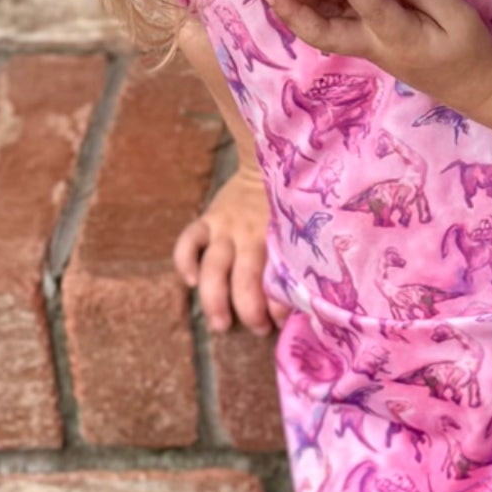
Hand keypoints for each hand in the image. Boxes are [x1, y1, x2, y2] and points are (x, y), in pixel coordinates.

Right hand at [173, 168, 289, 336]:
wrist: (266, 161)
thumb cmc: (291, 203)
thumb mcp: (301, 225)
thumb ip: (299, 254)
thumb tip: (307, 295)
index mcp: (278, 237)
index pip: (277, 277)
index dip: (280, 304)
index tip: (283, 322)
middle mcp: (250, 233)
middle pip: (244, 278)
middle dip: (249, 309)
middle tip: (257, 330)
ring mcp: (225, 227)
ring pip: (213, 267)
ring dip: (215, 298)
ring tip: (220, 325)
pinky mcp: (207, 219)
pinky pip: (188, 242)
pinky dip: (184, 262)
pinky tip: (190, 282)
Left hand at [263, 0, 491, 109]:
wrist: (469, 83)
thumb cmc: (466, 47)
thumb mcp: (458, 14)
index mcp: (399, 37)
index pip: (370, 9)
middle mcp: (372, 43)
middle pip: (323, 31)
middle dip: (293, 9)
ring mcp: (362, 42)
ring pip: (319, 23)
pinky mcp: (362, 36)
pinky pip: (328, 17)